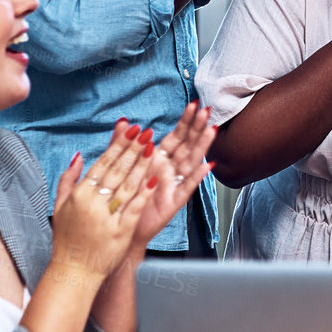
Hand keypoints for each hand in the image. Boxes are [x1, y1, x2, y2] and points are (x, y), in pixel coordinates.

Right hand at [50, 123, 155, 278]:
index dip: (118, 145)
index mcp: (79, 195)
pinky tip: (155, 179)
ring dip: (141, 165)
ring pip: (128, 186)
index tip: (130, 130)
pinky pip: (135, 208)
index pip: (102, 164)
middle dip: (133, 149)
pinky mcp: (121, 231)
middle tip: (146, 132)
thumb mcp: (60, 206)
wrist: (74, 270)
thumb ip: (68, 179)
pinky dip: (144, 193)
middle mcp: (93, 203)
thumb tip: (78, 155)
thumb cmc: (67, 238)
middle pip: (117, 171)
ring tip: (153, 148)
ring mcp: (108, 217)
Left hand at [127, 102, 218, 255]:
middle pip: (187, 145)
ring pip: (191, 162)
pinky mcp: (173, 202)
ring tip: (211, 130)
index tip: (194, 104)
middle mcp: (170, 170)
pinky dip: (197, 176)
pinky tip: (207, 165)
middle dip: (197, 127)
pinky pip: (187, 187)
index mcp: (158, 159)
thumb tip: (125, 120)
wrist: (120, 226)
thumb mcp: (121, 166)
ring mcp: (174, 185)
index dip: (185, 121)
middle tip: (206, 110)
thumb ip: (123, 143)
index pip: (176, 136)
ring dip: (201, 146)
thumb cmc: (123, 197)